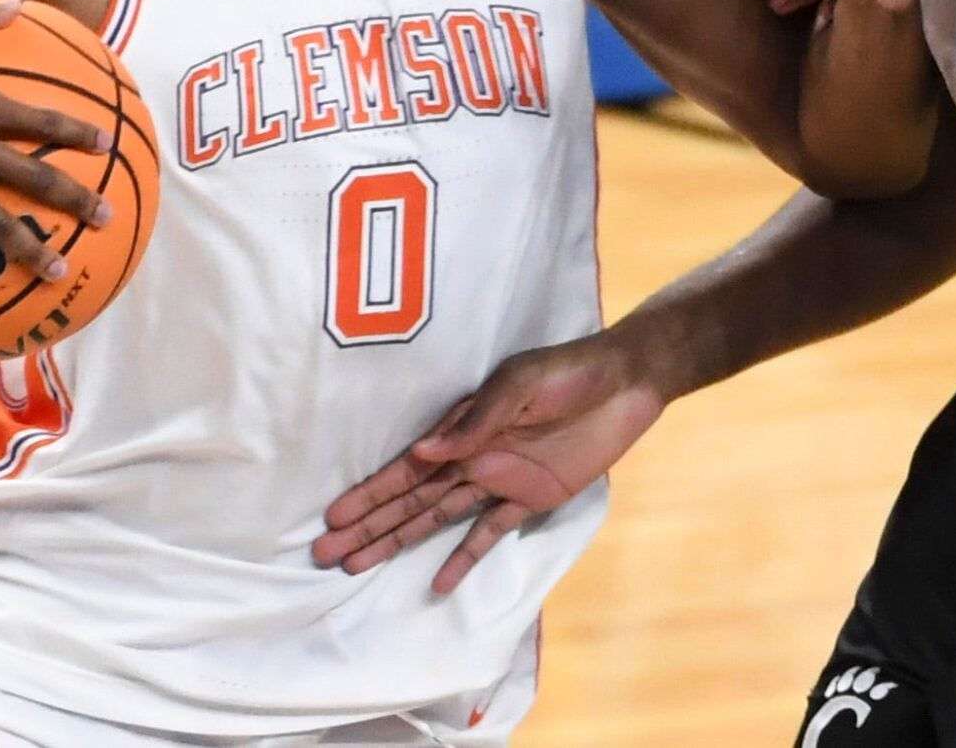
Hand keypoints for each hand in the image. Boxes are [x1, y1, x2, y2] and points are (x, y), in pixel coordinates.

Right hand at [314, 332, 662, 594]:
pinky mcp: (531, 498)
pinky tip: (438, 583)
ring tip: (359, 566)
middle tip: (327, 553)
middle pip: (410, 499)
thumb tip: (424, 452)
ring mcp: (498, 480)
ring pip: (436, 518)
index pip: (406, 468)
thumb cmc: (572, 371)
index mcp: (463, 426)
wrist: (628, 381)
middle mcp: (471, 456)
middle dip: (370, 525)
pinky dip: (464, 558)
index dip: (370, 493)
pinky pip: (490, 533)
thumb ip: (477, 419)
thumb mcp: (523, 383)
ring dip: (399, 541)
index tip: (334, 517)